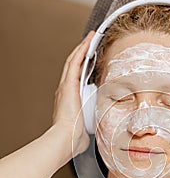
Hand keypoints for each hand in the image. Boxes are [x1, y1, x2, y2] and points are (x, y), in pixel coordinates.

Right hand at [51, 31, 94, 157]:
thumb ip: (90, 124)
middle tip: (90, 42)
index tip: (90, 58)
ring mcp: (65, 87)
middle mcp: (64, 91)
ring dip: (82, 48)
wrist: (65, 139)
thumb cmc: (73, 138)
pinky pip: (74, 63)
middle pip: (73, 66)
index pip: (76, 78)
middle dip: (81, 53)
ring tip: (90, 38)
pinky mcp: (68, 85)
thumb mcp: (85, 127)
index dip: (82, 66)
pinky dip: (81, 51)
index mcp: (69, 100)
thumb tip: (97, 128)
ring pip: (73, 61)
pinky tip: (88, 42)